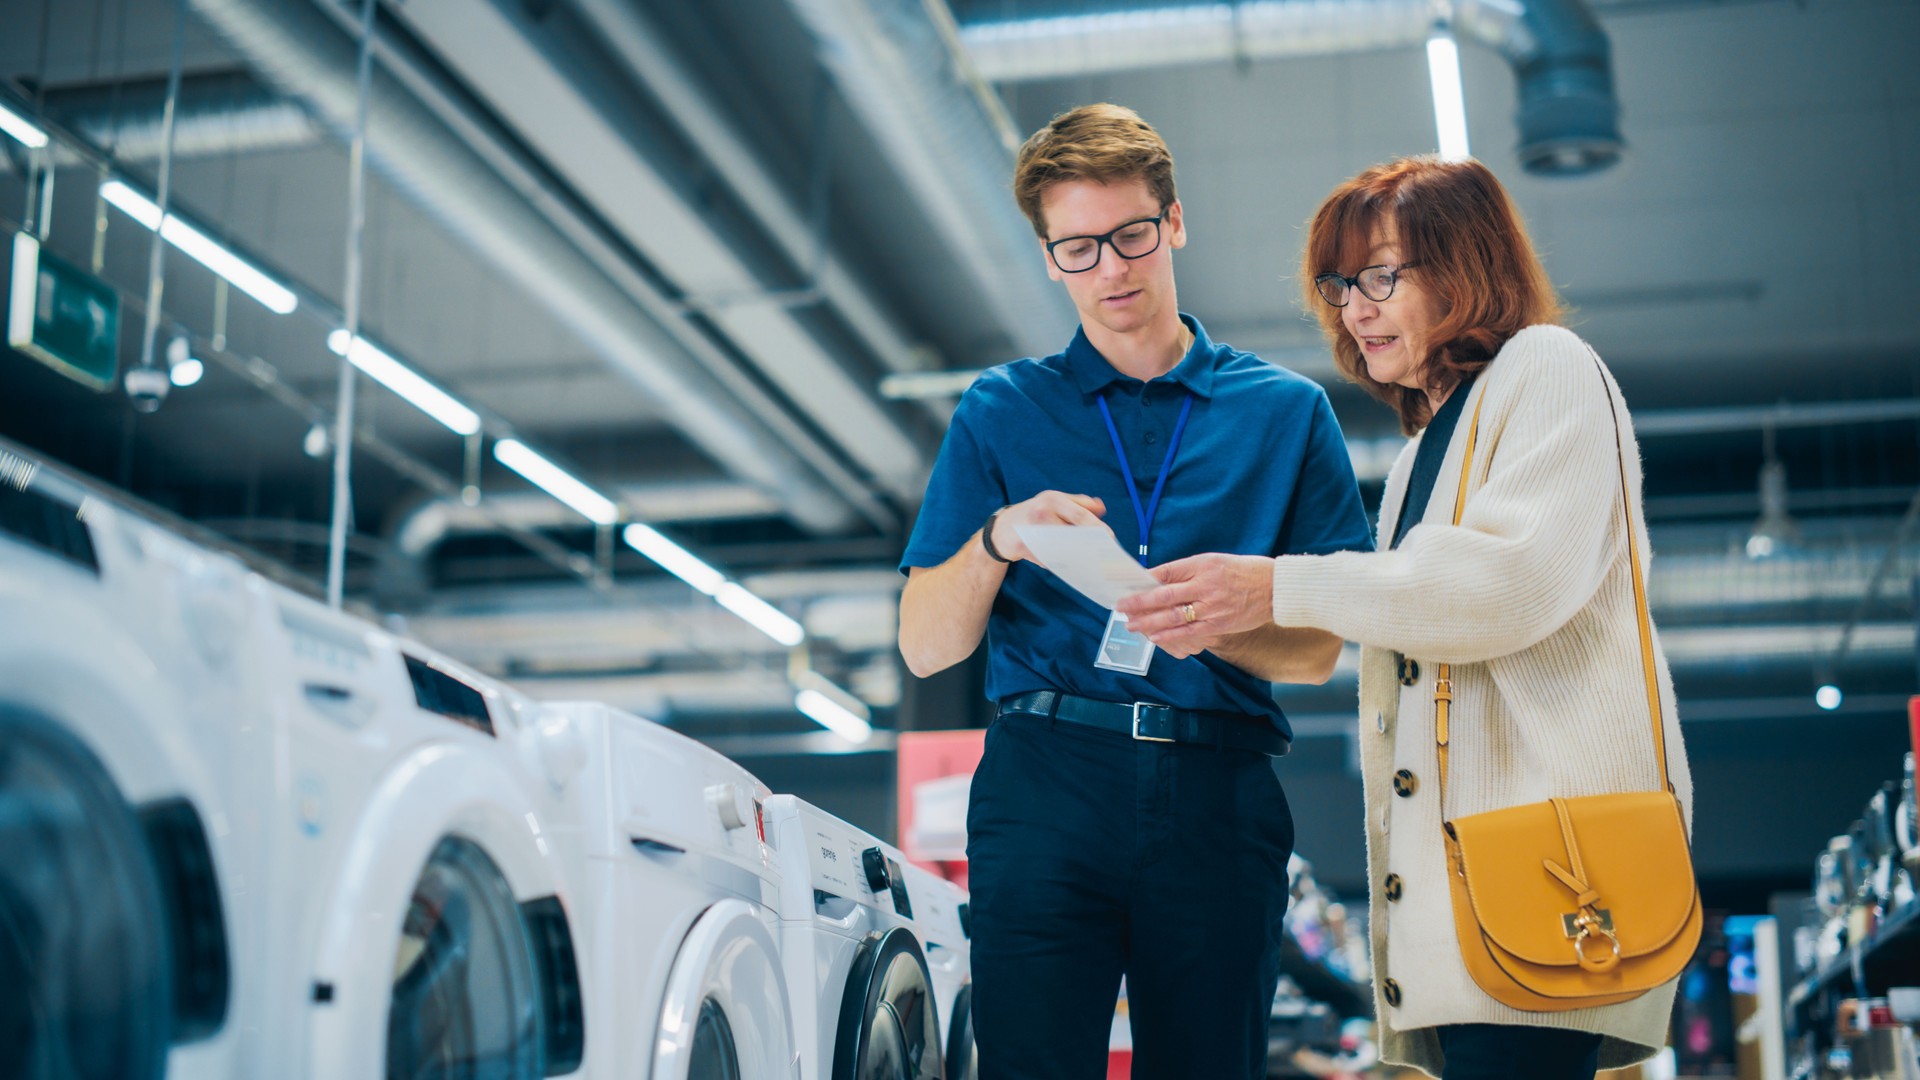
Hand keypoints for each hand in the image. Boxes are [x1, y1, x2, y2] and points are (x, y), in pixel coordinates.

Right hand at [987, 491, 1108, 564]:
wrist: (1002, 529)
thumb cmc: (1034, 513)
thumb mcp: (1054, 501)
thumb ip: (1079, 503)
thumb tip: (1102, 507)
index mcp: (1052, 499)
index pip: (1080, 514)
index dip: (1097, 527)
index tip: (1110, 538)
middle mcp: (1042, 512)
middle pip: (1073, 532)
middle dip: (1088, 543)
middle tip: (1100, 552)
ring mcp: (1032, 531)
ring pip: (1062, 548)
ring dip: (1075, 555)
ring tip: (1085, 559)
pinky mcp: (1025, 547)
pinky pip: (1049, 559)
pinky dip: (1058, 562)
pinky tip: (1063, 562)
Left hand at [1113, 553, 1274, 651]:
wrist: (1276, 588)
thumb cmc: (1244, 572)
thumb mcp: (1214, 562)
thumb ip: (1188, 571)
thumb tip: (1159, 580)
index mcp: (1202, 565)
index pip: (1166, 572)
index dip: (1143, 580)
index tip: (1126, 586)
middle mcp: (1205, 585)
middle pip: (1164, 595)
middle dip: (1139, 603)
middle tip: (1120, 607)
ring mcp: (1212, 607)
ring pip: (1173, 616)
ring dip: (1149, 622)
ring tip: (1132, 625)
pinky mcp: (1219, 624)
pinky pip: (1189, 633)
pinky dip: (1170, 636)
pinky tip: (1155, 638)